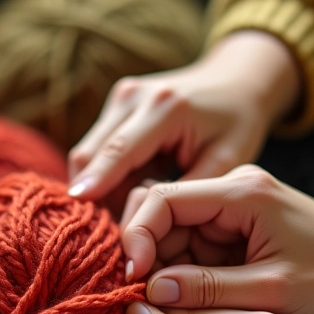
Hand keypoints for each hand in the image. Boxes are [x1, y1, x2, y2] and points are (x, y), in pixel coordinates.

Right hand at [67, 32, 299, 205]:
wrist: (236, 80)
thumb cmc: (237, 123)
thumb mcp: (226, 162)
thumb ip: (185, 191)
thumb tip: (146, 222)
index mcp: (165, 108)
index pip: (117, 151)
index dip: (95, 181)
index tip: (75, 206)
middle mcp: (134, 97)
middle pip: (90, 153)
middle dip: (94, 194)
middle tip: (110, 233)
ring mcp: (121, 98)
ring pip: (89, 153)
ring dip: (100, 187)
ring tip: (125, 215)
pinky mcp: (116, 106)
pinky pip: (99, 150)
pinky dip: (108, 176)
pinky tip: (130, 193)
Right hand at [120, 166, 313, 313]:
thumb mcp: (272, 290)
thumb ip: (208, 289)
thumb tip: (150, 291)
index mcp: (242, 193)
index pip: (163, 198)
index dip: (138, 237)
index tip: (131, 279)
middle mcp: (229, 193)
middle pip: (159, 216)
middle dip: (142, 259)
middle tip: (132, 304)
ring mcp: (227, 212)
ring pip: (168, 238)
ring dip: (154, 275)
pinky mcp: (229, 233)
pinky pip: (186, 251)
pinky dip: (173, 280)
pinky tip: (165, 310)